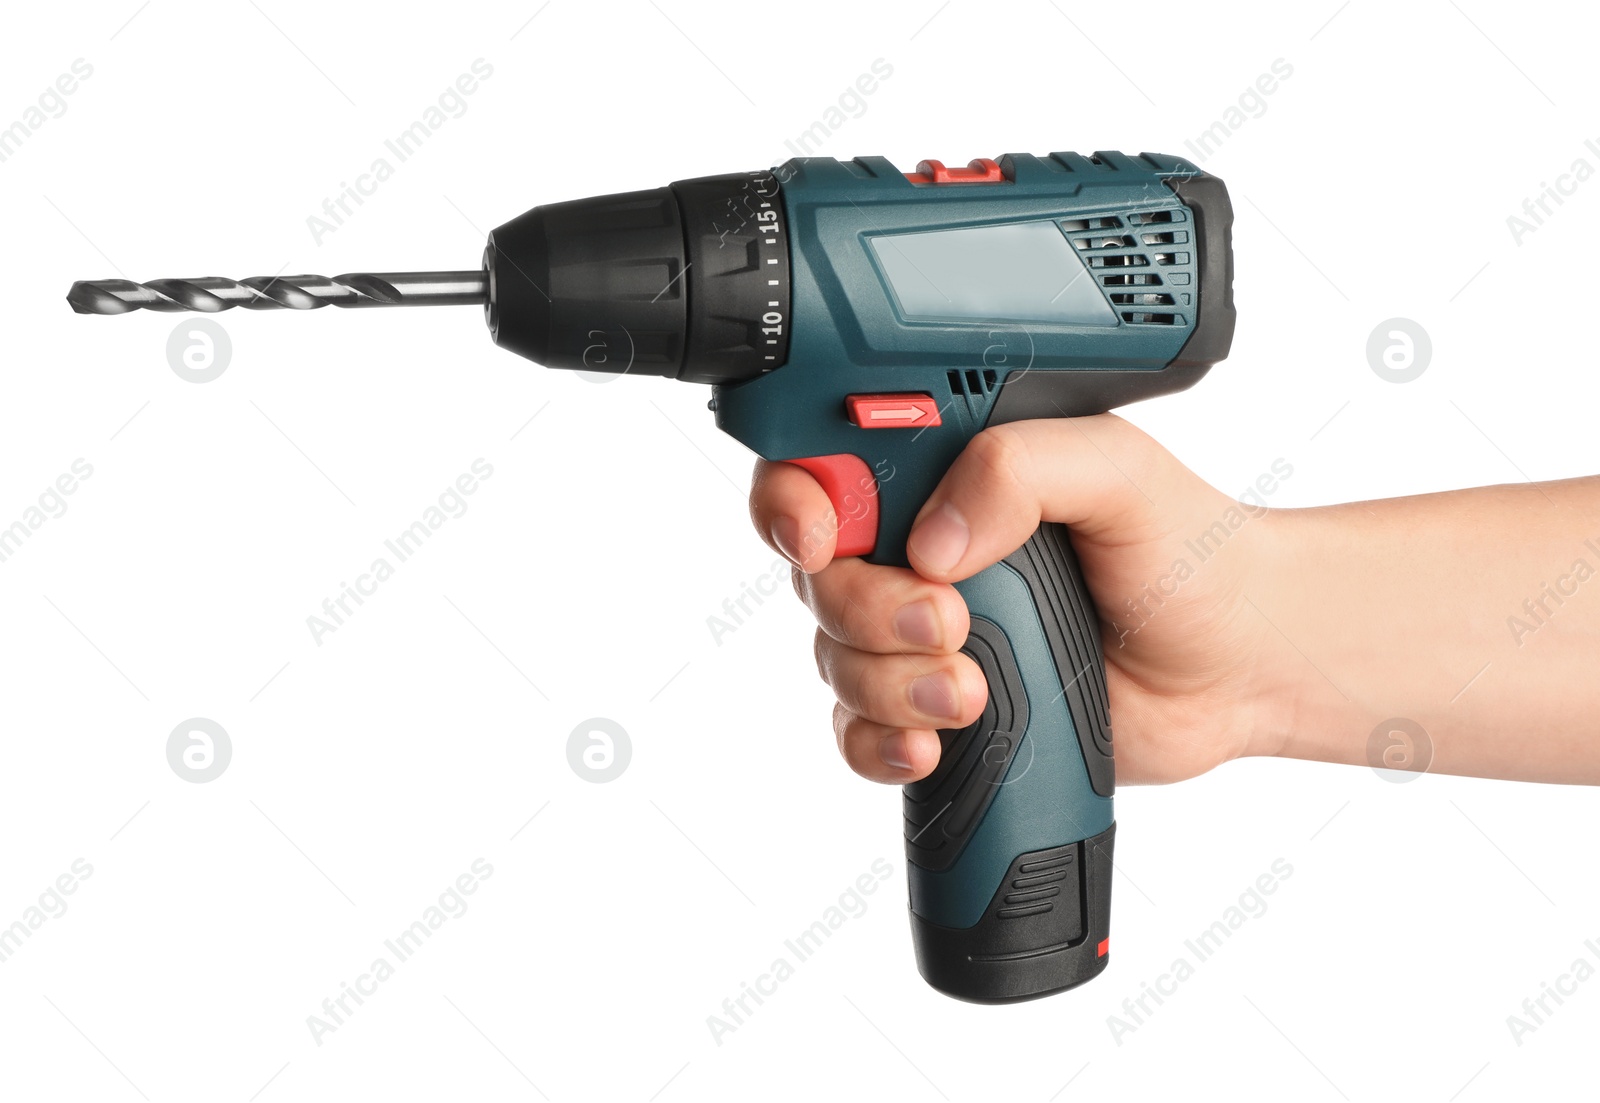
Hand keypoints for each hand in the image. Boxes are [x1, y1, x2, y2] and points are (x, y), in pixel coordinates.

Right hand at [749, 414, 1287, 785]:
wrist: (1236, 662)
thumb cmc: (1186, 553)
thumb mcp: (1118, 472)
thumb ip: (1022, 469)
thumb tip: (932, 541)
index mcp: (943, 471)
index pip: (823, 467)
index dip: (794, 501)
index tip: (818, 538)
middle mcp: (916, 549)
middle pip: (818, 579)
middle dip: (867, 611)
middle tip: (951, 623)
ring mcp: (922, 635)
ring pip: (835, 660)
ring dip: (888, 684)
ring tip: (974, 691)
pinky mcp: (937, 710)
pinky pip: (858, 734)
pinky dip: (876, 745)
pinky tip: (930, 747)